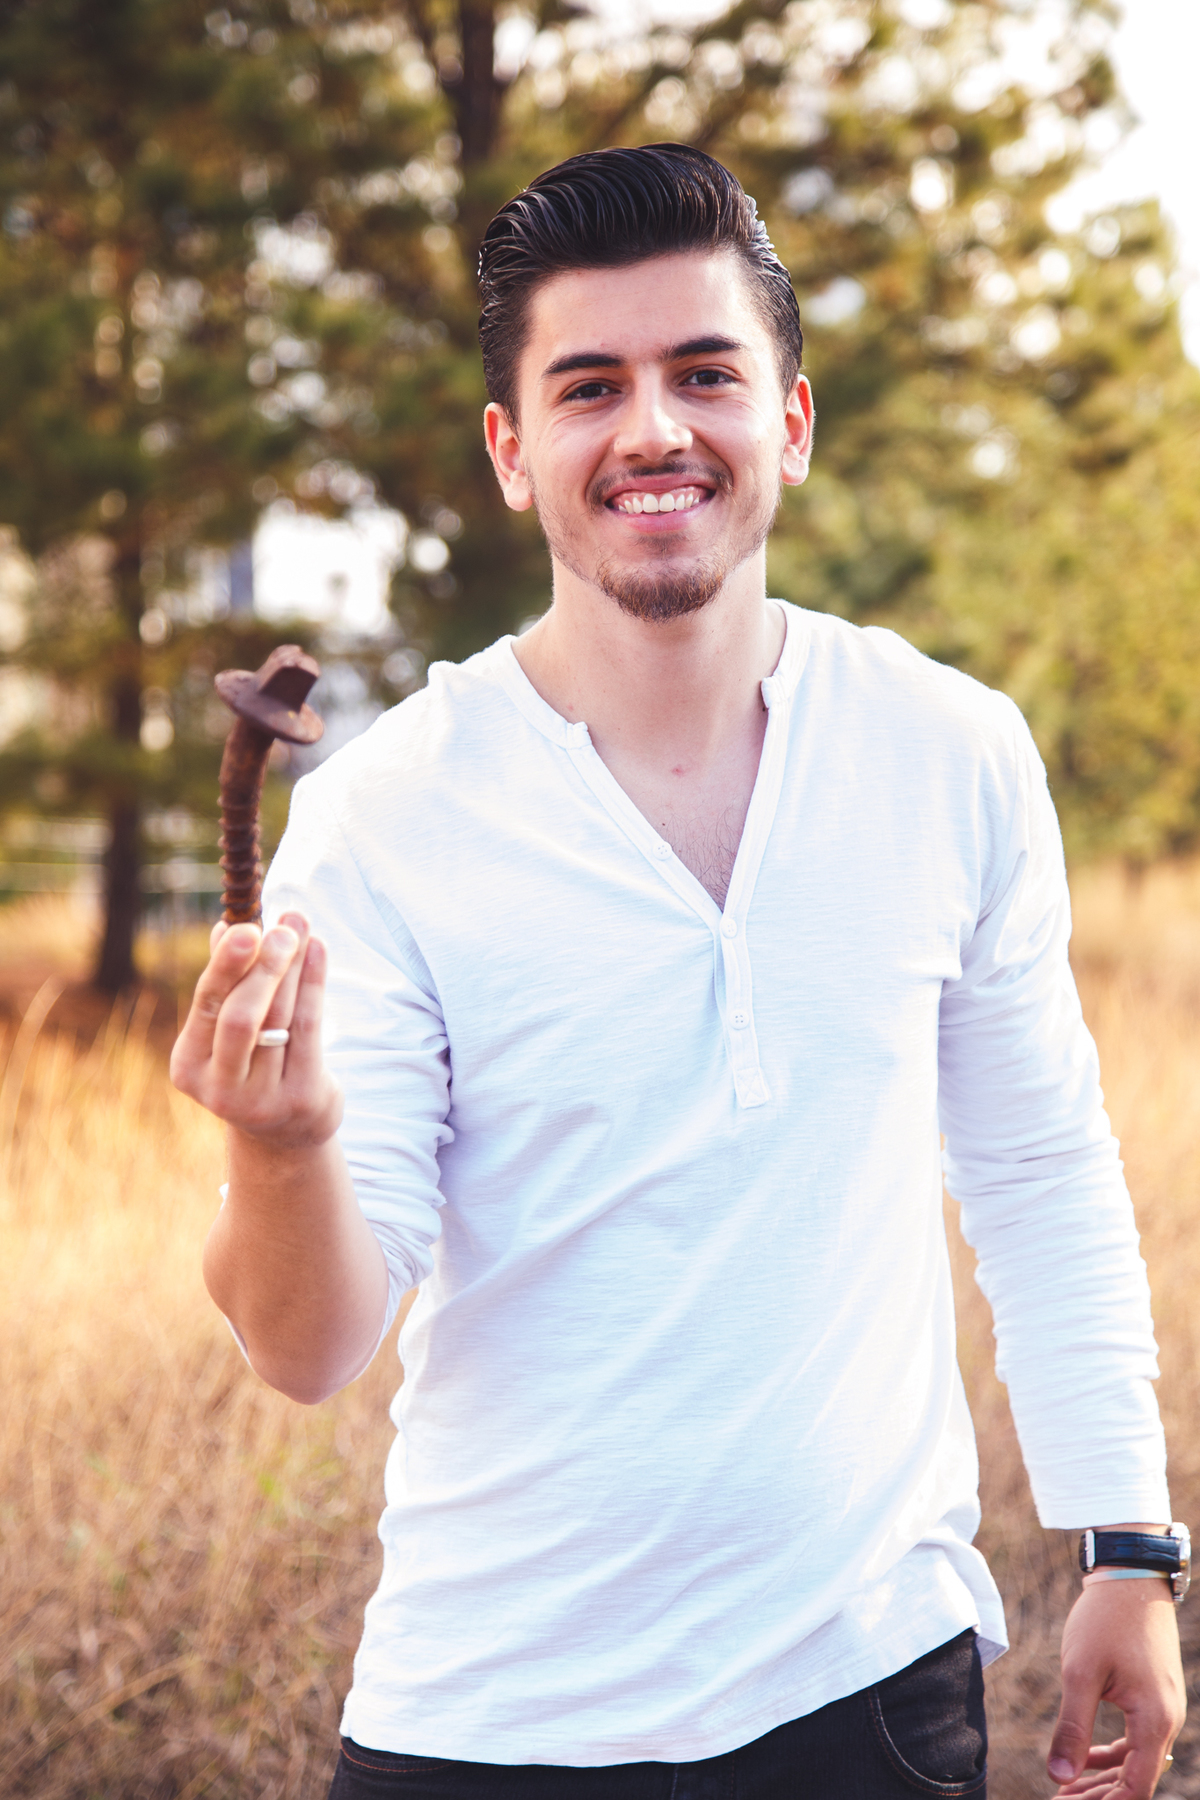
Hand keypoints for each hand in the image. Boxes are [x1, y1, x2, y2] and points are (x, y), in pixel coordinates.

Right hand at [170, 911, 342, 1150]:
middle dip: (264, 967)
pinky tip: (318, 952)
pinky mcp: (301, 1098)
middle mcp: (219, 1089)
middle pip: (242, 1018)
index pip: (207, 1006)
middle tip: (284, 927)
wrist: (287, 1128)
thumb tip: (225, 926)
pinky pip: (309, 1029)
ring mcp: (261, 1100)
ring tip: (301, 927)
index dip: (227, 965)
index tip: (247, 927)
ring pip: (280, 1019)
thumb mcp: (230, 1030)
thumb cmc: (253, 1061)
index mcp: (189, 1066)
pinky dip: (314, 985)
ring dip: (293, 967)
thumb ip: (228, 982)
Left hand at [1048, 1579, 1184, 1797]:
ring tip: (1065, 1788)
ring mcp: (1163, 1708)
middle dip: (1097, 1796)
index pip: (1135, 1788)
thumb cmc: (1105, 1620)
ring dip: (1103, 1777)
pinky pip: (1136, 1739)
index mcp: (1155, 1720)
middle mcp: (1167, 1720)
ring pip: (1135, 1761)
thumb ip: (1072, 1728)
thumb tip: (1059, 1777)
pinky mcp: (1153, 1696)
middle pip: (1136, 1779)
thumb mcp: (1080, 1673)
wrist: (1130, 1576)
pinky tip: (1083, 1759)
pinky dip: (1111, 1755)